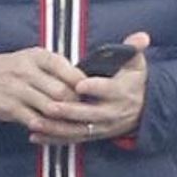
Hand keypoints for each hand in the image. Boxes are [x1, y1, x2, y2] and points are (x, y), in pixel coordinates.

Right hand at [0, 47, 86, 134]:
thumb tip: (83, 80)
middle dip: (75, 103)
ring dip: (64, 118)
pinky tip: (54, 128)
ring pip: (51, 108)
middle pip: (61, 91)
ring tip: (73, 121)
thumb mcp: (32, 58)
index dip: (81, 82)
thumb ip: (55, 67)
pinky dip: (48, 127)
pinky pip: (35, 121)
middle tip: (83, 110)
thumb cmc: (12, 68)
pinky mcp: (11, 108)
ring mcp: (18, 91)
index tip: (89, 91)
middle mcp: (27, 71)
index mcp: (37, 56)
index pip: (66, 68)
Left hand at [35, 32, 149, 144]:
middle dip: (69, 111)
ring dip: (56, 128)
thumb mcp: (136, 64)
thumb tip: (141, 37)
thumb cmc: (133, 81)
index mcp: (122, 92)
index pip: (109, 90)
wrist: (142, 109)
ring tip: (35, 123)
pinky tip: (35, 136)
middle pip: (89, 114)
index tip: (79, 84)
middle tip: (50, 106)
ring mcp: (101, 127)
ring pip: (77, 130)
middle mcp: (111, 113)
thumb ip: (134, 49)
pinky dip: (53, 139)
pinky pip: (71, 140)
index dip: (95, 88)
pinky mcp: (92, 136)